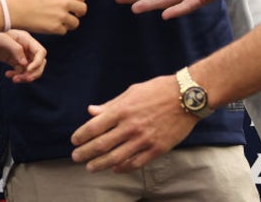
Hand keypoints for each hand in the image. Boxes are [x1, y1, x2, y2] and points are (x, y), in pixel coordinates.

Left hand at [0, 29, 46, 82]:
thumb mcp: (3, 40)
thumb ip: (16, 49)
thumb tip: (25, 62)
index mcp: (25, 38)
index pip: (40, 52)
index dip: (37, 63)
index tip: (28, 70)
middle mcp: (24, 46)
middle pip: (38, 62)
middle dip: (34, 72)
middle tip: (25, 78)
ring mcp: (18, 54)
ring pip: (30, 68)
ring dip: (25, 76)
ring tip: (15, 79)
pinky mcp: (12, 60)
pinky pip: (20, 71)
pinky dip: (17, 75)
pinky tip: (8, 75)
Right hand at [6, 0, 86, 34]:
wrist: (12, 8)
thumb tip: (70, 1)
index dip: (78, 1)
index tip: (73, 5)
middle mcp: (64, 2)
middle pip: (83, 9)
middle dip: (77, 14)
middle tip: (70, 16)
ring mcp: (60, 15)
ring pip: (75, 23)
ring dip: (68, 24)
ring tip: (57, 22)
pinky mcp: (54, 27)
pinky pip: (64, 31)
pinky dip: (58, 30)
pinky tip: (49, 26)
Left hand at [71, 75, 195, 171]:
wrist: (186, 96)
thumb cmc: (158, 90)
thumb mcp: (132, 91)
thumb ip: (111, 104)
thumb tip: (91, 111)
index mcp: (123, 109)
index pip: (94, 126)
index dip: (81, 135)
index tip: (74, 140)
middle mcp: (131, 126)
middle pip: (101, 145)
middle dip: (85, 153)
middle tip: (76, 157)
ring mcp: (144, 139)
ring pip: (115, 158)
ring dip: (99, 164)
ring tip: (90, 167)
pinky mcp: (157, 149)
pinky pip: (135, 163)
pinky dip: (122, 168)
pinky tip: (114, 169)